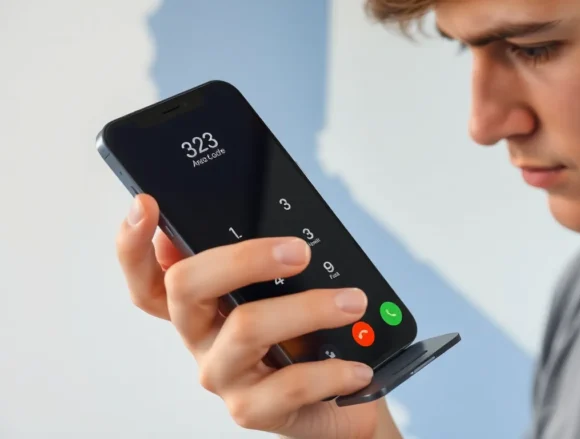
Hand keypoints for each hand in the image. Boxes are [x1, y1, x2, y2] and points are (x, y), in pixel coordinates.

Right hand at [115, 194, 400, 438]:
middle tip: (298, 252)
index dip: (135, 243)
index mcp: (201, 305)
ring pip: (246, 328)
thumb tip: (271, 223)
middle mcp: (200, 336)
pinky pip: (289, 384)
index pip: (150, 276)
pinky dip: (331, 370)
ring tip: (351, 302)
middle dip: (243, 258)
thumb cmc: (309, 339)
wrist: (338, 401)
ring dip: (308, 309)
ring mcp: (223, 374)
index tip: (146, 204)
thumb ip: (270, 262)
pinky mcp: (251, 409)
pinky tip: (356, 365)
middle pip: (187, 287)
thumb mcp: (288, 293)